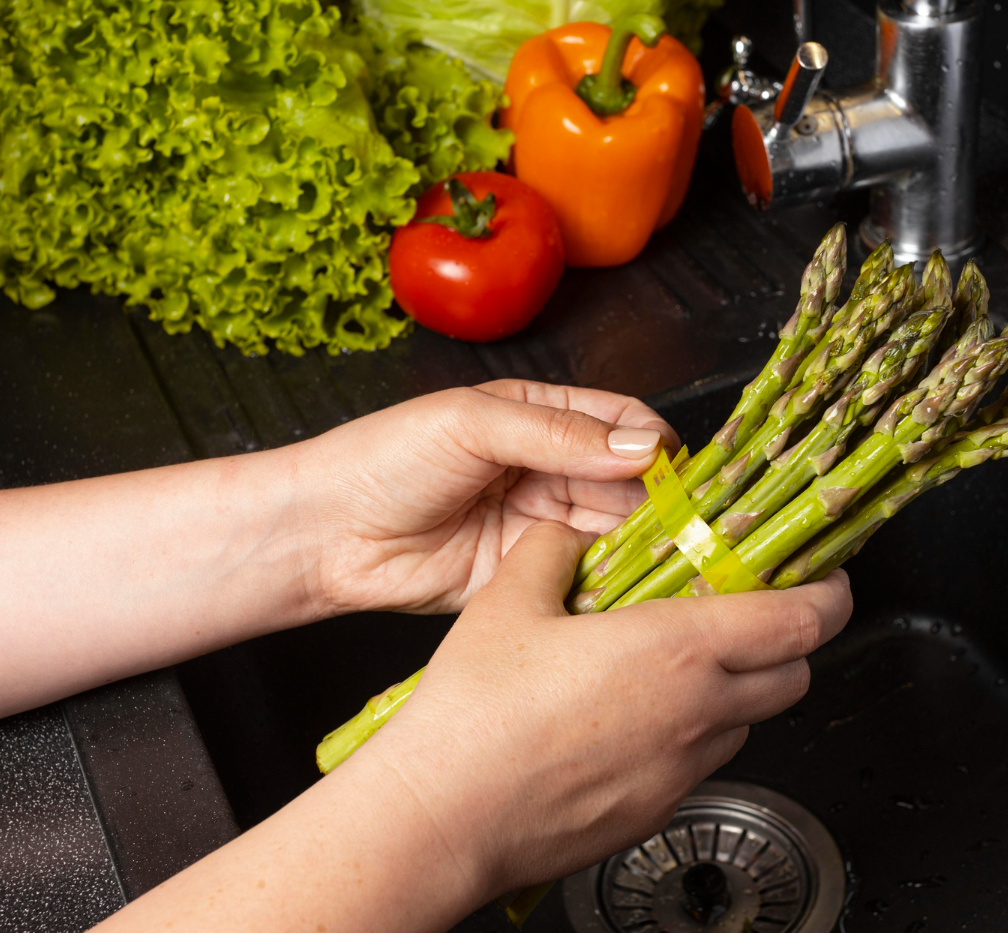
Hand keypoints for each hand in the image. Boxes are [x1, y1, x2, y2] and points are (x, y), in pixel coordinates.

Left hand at [291, 380, 677, 614]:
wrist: (325, 532)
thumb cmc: (384, 459)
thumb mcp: (473, 425)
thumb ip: (558, 434)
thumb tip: (643, 446)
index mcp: (542, 417)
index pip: (626, 425)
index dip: (657, 448)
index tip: (675, 475)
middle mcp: (551, 470)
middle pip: (632, 484)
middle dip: (660, 505)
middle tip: (683, 530)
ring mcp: (541, 526)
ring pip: (616, 534)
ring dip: (641, 546)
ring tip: (663, 561)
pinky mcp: (527, 577)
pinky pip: (584, 581)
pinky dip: (609, 585)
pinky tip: (624, 589)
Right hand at [363, 523, 855, 900]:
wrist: (443, 817)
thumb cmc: (475, 714)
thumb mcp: (509, 600)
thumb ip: (553, 551)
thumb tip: (570, 536)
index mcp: (679, 650)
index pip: (801, 621)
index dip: (829, 594)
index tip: (826, 577)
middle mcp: (697, 714)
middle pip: (795, 676)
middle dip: (790, 641)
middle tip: (754, 613)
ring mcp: (681, 771)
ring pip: (748, 723)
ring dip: (738, 690)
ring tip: (682, 665)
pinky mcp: (655, 812)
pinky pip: (700, 764)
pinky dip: (692, 735)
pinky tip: (633, 719)